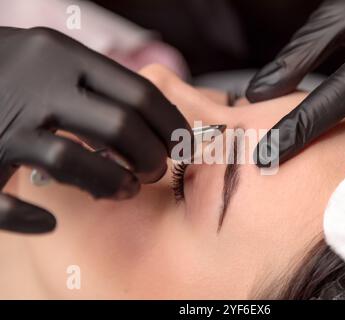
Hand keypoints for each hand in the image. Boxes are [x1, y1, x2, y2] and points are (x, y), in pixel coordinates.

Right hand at [0, 27, 190, 232]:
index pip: (140, 93)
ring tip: (126, 191)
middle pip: (118, 127)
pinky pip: (3, 202)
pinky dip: (30, 218)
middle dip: (150, 157)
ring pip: (72, 161)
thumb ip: (99, 82)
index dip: (171, 125)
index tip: (184, 145)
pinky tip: (48, 222)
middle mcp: (35, 85)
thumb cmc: (14, 70)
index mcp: (63, 57)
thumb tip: (159, 113)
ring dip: (110, 184)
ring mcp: (4, 123)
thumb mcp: (55, 58)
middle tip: (156, 171)